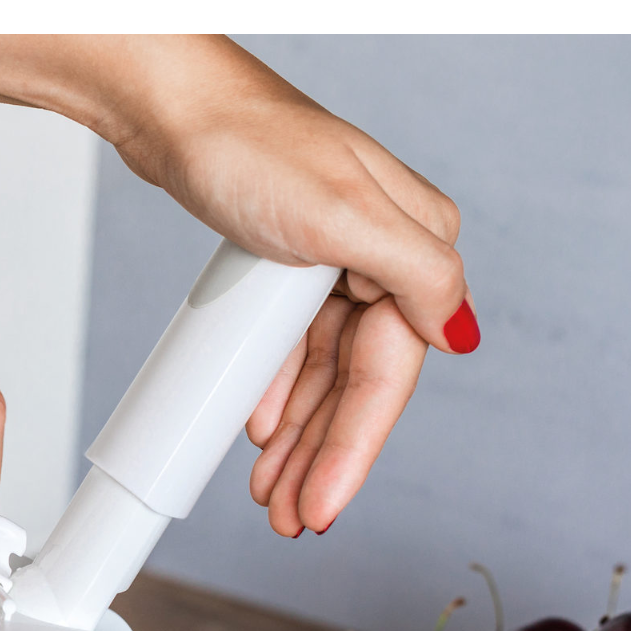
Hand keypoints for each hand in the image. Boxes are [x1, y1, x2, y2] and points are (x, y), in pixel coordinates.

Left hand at [97, 36, 473, 535]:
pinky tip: (258, 430)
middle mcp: (379, 259)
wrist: (175, 114)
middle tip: (290, 516)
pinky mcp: (287, 268)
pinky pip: (287, 352)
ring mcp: (331, 265)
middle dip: (320, 457)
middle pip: (353, 385)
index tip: (322, 506)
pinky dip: (273, 394)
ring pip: (320, 377)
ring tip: (270, 492)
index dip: (354, 449)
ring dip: (296, 439)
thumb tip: (455, 333)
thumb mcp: (344, 215)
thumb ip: (415, 273)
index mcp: (411, 247)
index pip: (387, 375)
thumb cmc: (251, 147)